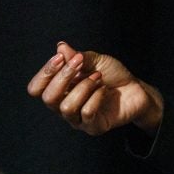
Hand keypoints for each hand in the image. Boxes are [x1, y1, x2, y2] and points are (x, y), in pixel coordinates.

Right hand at [26, 41, 163, 135]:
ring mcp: (78, 119)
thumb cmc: (112, 75)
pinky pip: (87, 113)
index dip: (45, 73)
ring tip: (98, 77)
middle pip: (47, 98)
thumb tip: (60, 46)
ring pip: (66, 107)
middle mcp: (63, 106)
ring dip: (83, 87)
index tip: (61, 57)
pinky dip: (96, 97)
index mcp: (59, 90)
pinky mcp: (94, 127)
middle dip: (63, 77)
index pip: (36, 88)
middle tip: (82, 63)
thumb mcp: (96, 60)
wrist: (137, 88)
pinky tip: (104, 89)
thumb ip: (77, 56)